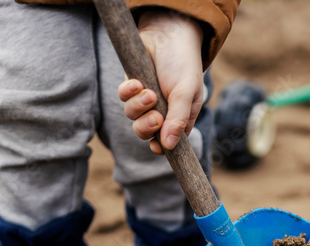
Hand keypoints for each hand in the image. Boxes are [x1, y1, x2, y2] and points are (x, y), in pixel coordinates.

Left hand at [118, 9, 203, 154]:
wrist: (168, 34)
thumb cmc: (183, 64)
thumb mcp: (186, 93)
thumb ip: (177, 120)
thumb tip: (168, 147)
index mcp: (179, 118)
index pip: (169, 143)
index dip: (161, 147)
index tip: (157, 146)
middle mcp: (162, 112)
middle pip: (145, 134)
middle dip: (147, 127)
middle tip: (155, 118)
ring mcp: (145, 101)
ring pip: (132, 117)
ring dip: (138, 107)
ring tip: (148, 93)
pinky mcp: (131, 87)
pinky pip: (123, 98)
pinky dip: (128, 92)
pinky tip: (137, 83)